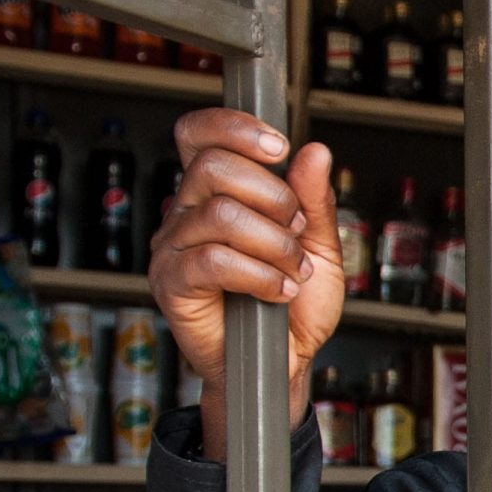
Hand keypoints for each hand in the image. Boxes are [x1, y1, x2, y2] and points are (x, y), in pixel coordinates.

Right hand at [147, 109, 345, 454]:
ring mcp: (173, 247)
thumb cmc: (295, 306)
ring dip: (274, 243)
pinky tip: (279, 291)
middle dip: (273, 196)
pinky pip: (212, 260)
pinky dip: (260, 274)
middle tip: (297, 230)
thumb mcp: (320, 246)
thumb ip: (315, 200)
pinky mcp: (171, 284)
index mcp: (216, 193)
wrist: (287, 364)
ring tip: (293, 270)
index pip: (199, 134)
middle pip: (212, 166)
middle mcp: (186, 212)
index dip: (234, 128)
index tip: (279, 148)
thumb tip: (314, 152)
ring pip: (220, 215)